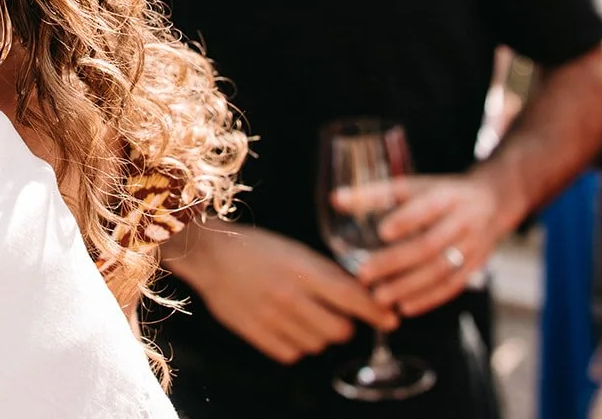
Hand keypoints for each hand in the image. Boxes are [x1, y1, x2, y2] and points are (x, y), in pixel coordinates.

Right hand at [164, 223, 396, 364]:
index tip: (391, 320)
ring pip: (316, 345)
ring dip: (318, 335)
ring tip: (303, 317)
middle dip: (344, 325)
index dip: (377, 312)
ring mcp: (271, 317)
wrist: (210, 254)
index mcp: (302, 270)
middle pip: (339, 331)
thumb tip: (362, 293)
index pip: (352, 298)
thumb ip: (326, 273)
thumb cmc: (257, 248)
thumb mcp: (296, 251)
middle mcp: (289, 296)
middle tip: (334, 315)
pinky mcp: (255, 332)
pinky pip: (291, 353)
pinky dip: (295, 345)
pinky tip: (286, 326)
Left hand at [356, 172, 513, 316]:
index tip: (382, 231)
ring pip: (441, 271)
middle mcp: (462, 222)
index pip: (427, 208)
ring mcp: (472, 247)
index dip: (406, 219)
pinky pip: (452, 286)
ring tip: (379, 297)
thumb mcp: (414, 186)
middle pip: (429, 245)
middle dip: (396, 262)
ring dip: (409, 287)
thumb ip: (376, 194)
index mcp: (446, 196)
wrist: (493, 202)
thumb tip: (335, 200)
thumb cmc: (441, 193)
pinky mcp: (475, 267)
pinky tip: (404, 307)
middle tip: (364, 275)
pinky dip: (428, 299)